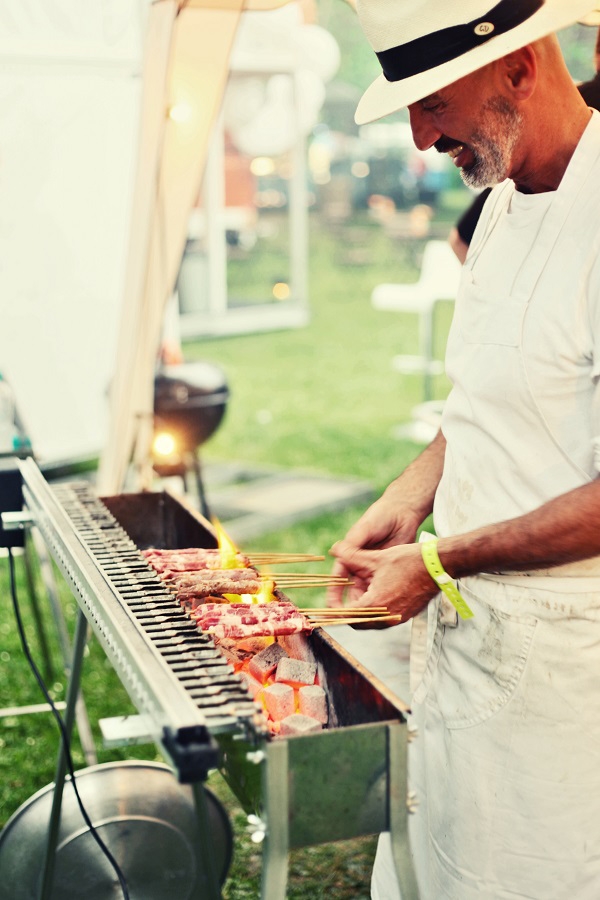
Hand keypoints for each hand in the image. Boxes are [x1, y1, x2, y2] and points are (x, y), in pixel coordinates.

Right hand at [327, 489, 421, 606]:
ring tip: (369, 617)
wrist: (403, 513)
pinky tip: (384, 609)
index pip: (338, 580)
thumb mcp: (365, 529)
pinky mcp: (388, 575)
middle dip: (350, 607)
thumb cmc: (380, 517)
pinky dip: (381, 601)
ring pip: (367, 595)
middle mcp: (360, 567)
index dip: (334, 595)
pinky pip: (382, 592)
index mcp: (350, 557)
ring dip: (366, 606)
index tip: (332, 608)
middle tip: (353, 619)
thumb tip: (334, 551)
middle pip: (352, 593)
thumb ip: (352, 543)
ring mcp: (374, 572)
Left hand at [329, 541, 438, 622]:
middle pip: (356, 621)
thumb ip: (352, 557)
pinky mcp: (405, 615)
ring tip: (357, 590)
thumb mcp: (376, 558)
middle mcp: (386, 617)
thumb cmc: (409, 560)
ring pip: (369, 621)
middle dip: (346, 610)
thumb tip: (335, 549)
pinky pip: (382, 618)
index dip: (333, 610)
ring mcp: (397, 618)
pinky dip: (374, 608)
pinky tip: (374, 591)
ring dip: (360, 609)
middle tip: (339, 597)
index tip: (326, 605)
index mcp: (376, 604)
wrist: (438, 565)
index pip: (346, 615)